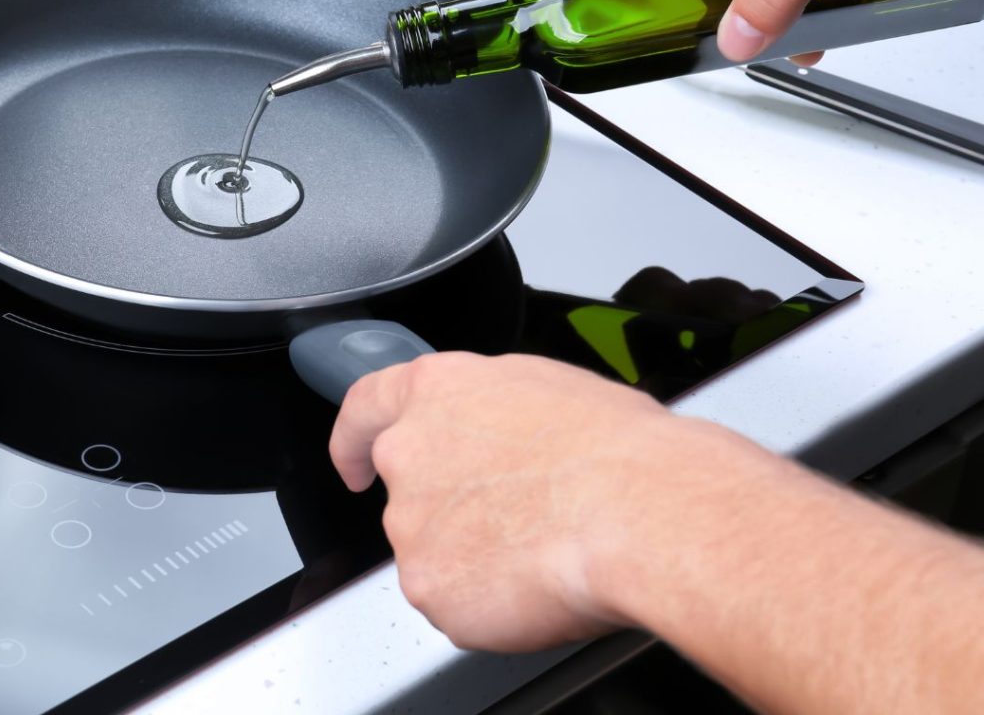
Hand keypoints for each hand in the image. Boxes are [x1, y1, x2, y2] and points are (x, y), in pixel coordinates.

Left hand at [328, 352, 670, 651]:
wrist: (637, 508)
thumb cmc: (612, 445)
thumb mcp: (545, 391)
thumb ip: (490, 412)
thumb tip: (498, 433)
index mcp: (438, 390)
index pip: (365, 406)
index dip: (352, 437)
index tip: (351, 462)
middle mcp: (410, 450)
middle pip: (406, 487)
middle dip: (444, 508)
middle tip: (506, 519)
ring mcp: (412, 521)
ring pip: (432, 548)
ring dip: (472, 553)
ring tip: (540, 545)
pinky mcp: (428, 585)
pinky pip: (451, 599)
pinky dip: (486, 599)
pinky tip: (534, 580)